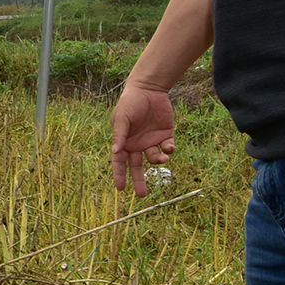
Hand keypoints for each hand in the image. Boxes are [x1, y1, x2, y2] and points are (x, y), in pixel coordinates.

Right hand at [109, 81, 176, 195]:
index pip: (120, 162)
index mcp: (124, 142)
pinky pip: (168, 148)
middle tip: (142, 195)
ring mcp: (151, 141)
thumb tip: (115, 152)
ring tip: (162, 157)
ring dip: (158, 160)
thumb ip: (119, 135)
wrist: (149, 89)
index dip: (120, 175)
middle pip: (138, 167)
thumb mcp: (122, 118)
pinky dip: (169, 150)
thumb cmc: (130, 103)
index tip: (120, 189)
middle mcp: (137, 144)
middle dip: (139, 181)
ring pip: (154, 158)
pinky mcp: (165, 135)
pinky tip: (168, 147)